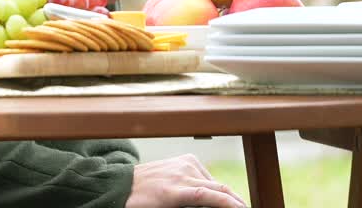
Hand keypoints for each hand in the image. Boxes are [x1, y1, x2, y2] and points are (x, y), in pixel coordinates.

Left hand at [126, 155, 246, 207]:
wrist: (124, 183)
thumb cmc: (141, 204)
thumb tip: (211, 203)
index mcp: (175, 191)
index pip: (212, 196)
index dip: (231, 204)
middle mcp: (182, 174)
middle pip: (220, 187)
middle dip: (236, 201)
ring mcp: (184, 164)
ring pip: (215, 181)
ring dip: (224, 193)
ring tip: (230, 204)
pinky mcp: (185, 159)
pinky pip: (206, 173)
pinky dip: (212, 184)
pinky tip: (211, 192)